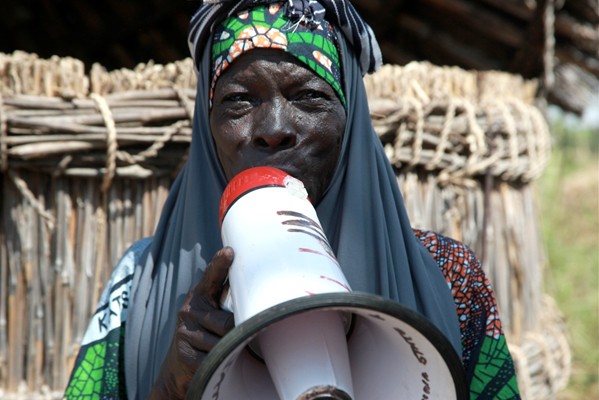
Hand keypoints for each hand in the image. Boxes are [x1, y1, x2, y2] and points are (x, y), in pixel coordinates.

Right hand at [149, 247, 234, 398]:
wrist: (179, 366)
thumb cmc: (206, 333)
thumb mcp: (213, 312)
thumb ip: (226, 298)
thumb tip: (255, 288)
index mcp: (199, 295)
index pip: (211, 278)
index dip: (220, 264)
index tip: (229, 252)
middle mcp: (189, 310)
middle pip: (227, 322)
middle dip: (235, 332)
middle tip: (236, 337)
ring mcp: (184, 332)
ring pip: (222, 343)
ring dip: (228, 350)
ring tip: (222, 349)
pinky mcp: (184, 354)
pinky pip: (213, 359)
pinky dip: (219, 362)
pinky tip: (213, 361)